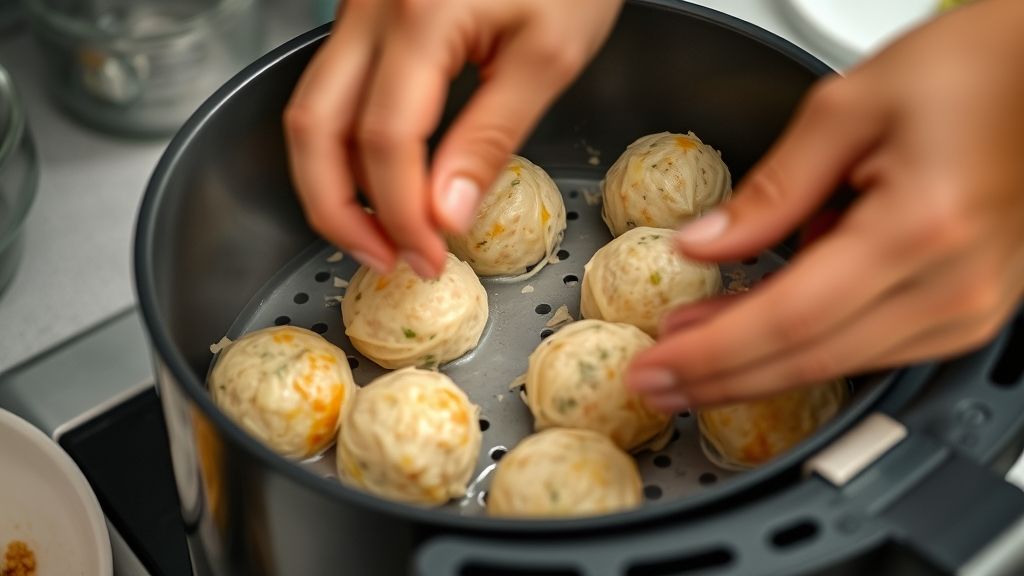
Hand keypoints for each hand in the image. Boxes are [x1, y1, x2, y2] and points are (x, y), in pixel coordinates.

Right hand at [284, 0, 621, 276]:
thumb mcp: (549, 56)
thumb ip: (490, 138)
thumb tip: (444, 215)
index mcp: (420, 16)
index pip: (385, 140)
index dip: (400, 213)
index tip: (427, 257)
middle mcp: (369, 8)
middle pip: (312, 126)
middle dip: (336, 209)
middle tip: (382, 259)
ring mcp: (357, 6)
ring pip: (311, 109)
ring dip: (332, 181)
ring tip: (378, 231)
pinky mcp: (365, 12)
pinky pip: (333, 89)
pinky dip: (346, 145)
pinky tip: (382, 179)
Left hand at [627, 0, 1023, 411]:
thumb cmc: (973, 70)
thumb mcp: (849, 107)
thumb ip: (772, 188)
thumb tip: (703, 243)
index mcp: (918, 230)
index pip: (787, 321)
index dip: (710, 354)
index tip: (653, 368)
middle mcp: (951, 287)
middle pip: (806, 359)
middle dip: (718, 376)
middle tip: (655, 380)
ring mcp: (967, 309)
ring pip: (834, 362)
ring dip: (752, 362)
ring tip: (688, 346)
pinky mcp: (966, 311)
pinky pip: (866, 347)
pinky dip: (801, 343)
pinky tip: (754, 325)